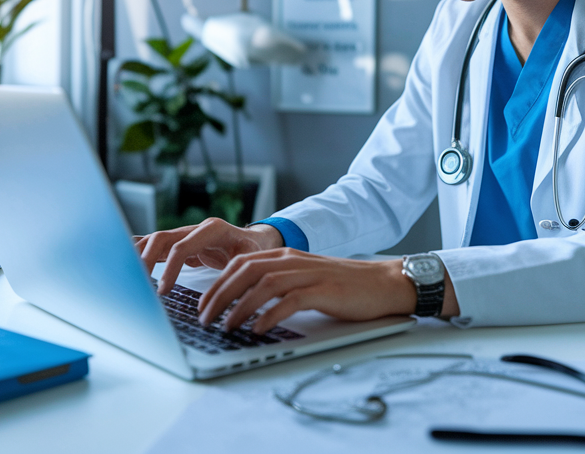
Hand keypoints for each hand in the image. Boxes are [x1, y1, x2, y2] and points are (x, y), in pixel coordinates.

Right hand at [133, 218, 283, 294]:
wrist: (258, 241)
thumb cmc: (255, 250)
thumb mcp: (251, 260)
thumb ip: (233, 273)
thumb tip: (219, 294)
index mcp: (212, 229)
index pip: (182, 247)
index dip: (169, 269)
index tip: (162, 291)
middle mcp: (195, 229)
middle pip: (161, 239)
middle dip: (145, 260)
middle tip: (136, 284)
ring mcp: (186, 235)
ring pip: (155, 240)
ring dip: (139, 256)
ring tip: (125, 274)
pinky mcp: (181, 244)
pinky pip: (157, 247)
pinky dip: (141, 253)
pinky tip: (125, 259)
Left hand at [196, 250, 418, 334]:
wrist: (383, 283)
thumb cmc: (344, 286)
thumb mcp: (305, 278)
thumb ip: (278, 284)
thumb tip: (243, 305)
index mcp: (285, 255)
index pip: (241, 264)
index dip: (217, 284)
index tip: (202, 305)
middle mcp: (293, 260)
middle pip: (245, 272)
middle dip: (219, 296)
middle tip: (204, 318)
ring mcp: (308, 274)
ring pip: (263, 285)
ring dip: (239, 307)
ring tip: (226, 327)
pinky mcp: (324, 290)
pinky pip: (290, 301)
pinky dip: (270, 315)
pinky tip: (259, 329)